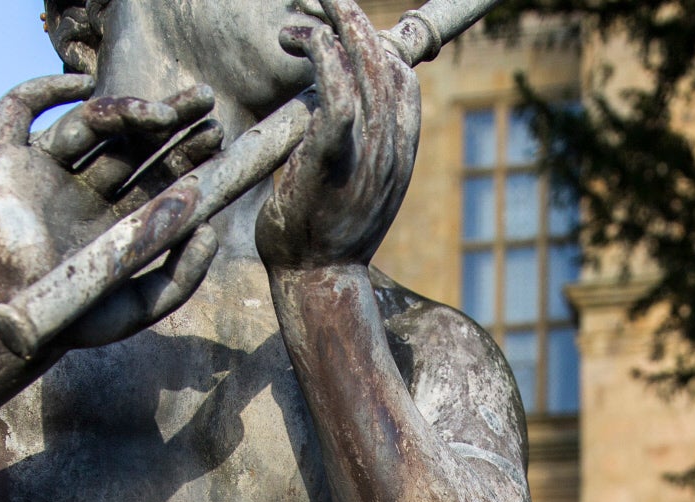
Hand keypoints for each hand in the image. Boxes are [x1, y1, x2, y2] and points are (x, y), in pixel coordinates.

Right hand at [0, 77, 225, 338]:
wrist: (12, 325)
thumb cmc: (74, 320)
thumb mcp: (140, 307)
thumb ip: (182, 278)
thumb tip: (212, 231)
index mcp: (117, 214)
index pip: (157, 173)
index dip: (186, 152)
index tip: (216, 136)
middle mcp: (85, 187)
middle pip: (132, 141)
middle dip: (168, 119)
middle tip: (202, 100)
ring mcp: (47, 171)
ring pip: (89, 122)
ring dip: (127, 109)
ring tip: (162, 114)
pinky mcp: (5, 161)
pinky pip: (16, 110)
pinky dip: (42, 90)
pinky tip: (83, 86)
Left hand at [256, 0, 419, 271]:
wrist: (319, 282)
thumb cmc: (324, 232)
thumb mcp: (357, 182)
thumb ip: (360, 143)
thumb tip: (340, 107)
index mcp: (400, 148)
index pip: (401, 74)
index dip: (373, 40)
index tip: (337, 27)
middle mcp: (392, 145)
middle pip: (384, 58)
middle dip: (349, 15)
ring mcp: (368, 155)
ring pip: (363, 66)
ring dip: (330, 27)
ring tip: (293, 20)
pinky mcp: (333, 164)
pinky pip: (337, 98)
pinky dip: (322, 59)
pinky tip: (297, 43)